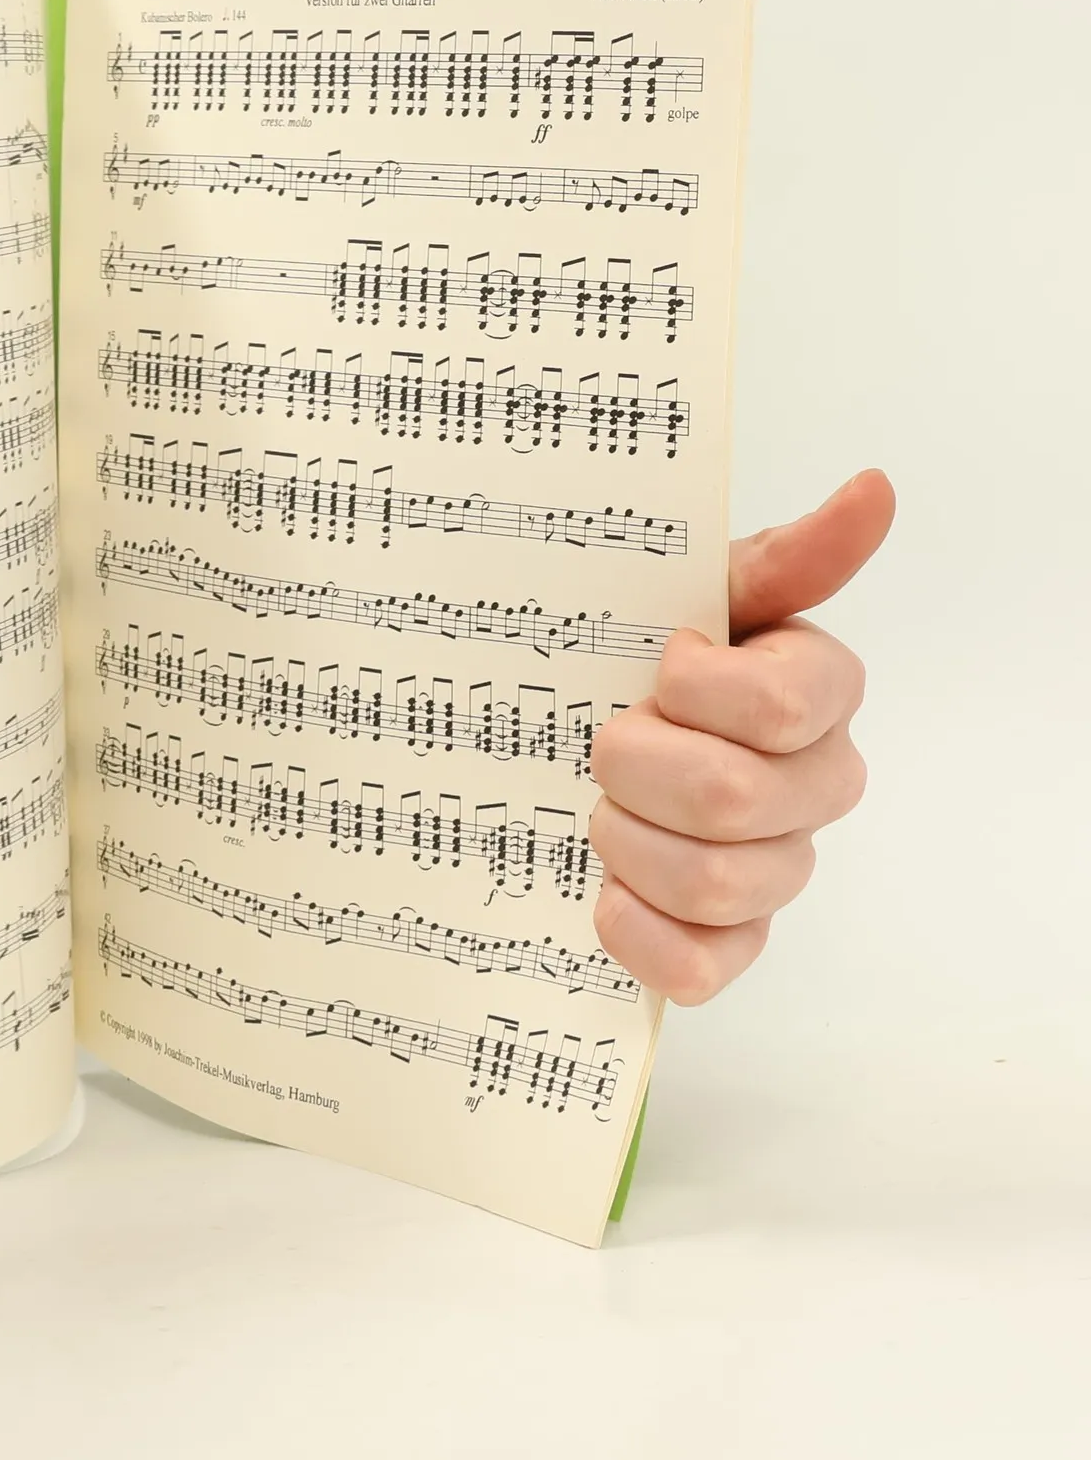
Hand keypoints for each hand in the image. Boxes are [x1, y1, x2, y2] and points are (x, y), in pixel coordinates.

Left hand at [589, 470, 895, 1004]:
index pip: (783, 706)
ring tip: (602, 804)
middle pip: (732, 799)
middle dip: (638, 764)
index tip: (661, 664)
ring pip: (714, 882)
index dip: (698, 690)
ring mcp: (777, 867)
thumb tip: (872, 491)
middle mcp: (815, 784)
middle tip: (609, 739)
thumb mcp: (702, 587)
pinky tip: (607, 890)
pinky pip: (702, 968)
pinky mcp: (728, 939)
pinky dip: (640, 931)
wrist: (587, 716)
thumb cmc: (648, 650)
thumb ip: (788, 554)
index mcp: (820, 692)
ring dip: (627, 838)